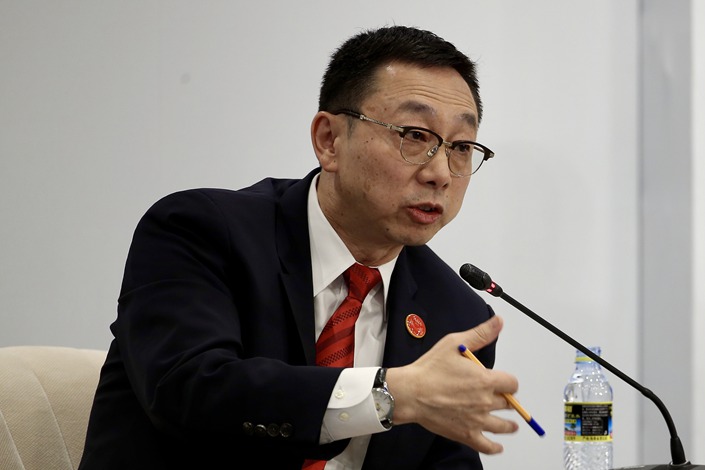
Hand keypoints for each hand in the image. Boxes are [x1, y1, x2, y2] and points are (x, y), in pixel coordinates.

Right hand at [385, 315, 518, 453]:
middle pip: (508, 403)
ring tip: (511, 425)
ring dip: (508, 425)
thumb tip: (498, 322)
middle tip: (501, 399)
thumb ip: (480, 334)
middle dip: (506, 400)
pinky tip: (497, 446)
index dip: (508, 382)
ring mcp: (477, 420)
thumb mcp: (454, 343)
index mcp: (485, 380)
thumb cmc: (429, 369)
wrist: (410, 392)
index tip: (503, 382)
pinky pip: (487, 446)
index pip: (512, 383)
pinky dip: (494, 447)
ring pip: (503, 426)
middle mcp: (485, 401)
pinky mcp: (466, 434)